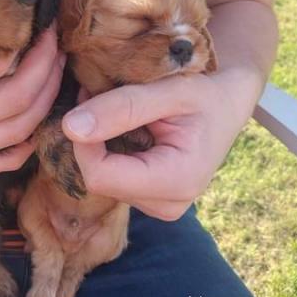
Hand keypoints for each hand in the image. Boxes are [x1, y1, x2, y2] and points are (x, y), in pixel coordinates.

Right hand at [0, 5, 64, 181]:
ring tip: (58, 72)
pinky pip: (5, 161)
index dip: (20, 42)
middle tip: (56, 41)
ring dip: (47, 99)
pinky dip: (28, 145)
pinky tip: (38, 123)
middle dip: (46, 66)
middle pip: (18, 96)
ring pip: (21, 128)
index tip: (32, 20)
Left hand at [61, 70, 259, 220]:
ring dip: (96, 142)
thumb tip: (70, 128)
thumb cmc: (205, 94)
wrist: (225, 106)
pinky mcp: (147, 199)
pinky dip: (105, 150)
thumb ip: (122, 107)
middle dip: (89, 138)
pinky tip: (120, 127)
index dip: (83, 140)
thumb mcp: (169, 90)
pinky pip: (109, 177)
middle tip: (97, 98)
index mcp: (176, 182)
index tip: (86, 100)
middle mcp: (166, 205)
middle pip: (97, 179)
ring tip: (114, 110)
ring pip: (99, 178)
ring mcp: (156, 206)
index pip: (99, 176)